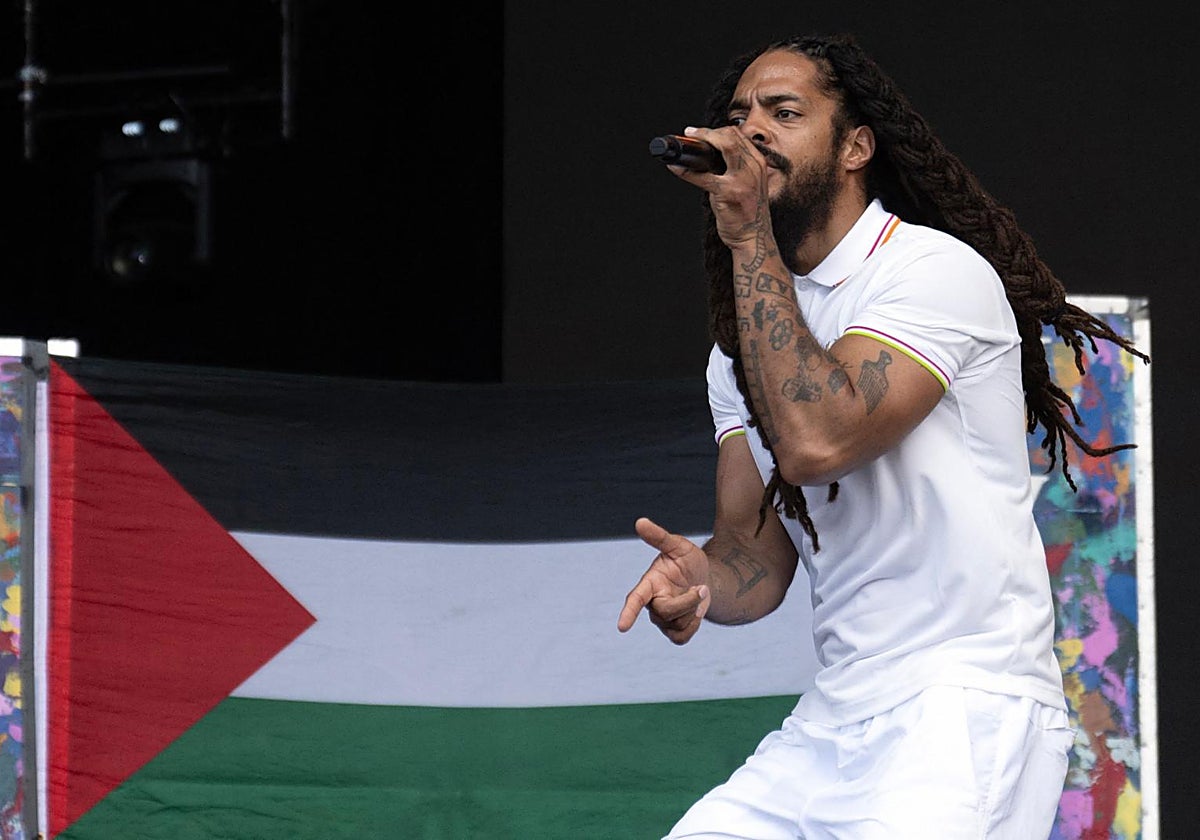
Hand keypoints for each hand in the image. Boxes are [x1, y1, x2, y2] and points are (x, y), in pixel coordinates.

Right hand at [616, 517, 711, 644]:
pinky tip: (695, 612)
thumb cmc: (688, 561)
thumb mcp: (678, 546)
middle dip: (688, 601)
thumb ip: (659, 537)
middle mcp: (651, 603)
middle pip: (665, 613)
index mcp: (649, 583)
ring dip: (693, 611)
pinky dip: (693, 626)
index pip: (635, 599)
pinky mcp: (673, 631)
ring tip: (696, 595)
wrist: (704, 578)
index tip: (622, 627)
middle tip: (701, 588)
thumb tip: (640, 522)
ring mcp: (661, 619)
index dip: (629, 612)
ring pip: (676, 626)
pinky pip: (681, 638)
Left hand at [669, 126, 773, 251]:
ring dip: (700, 143)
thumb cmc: (747, 212)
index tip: (698, 132)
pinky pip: (703, 176)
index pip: (737, 135)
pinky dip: (685, 170)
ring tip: (683, 147)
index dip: (715, 130)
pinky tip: (675, 167)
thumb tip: (708, 155)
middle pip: (729, 136)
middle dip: (706, 132)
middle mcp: (753, 167)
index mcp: (757, 162)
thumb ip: (736, 167)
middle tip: (689, 134)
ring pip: (722, 146)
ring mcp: (742, 179)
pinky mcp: (728, 193)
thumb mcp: (749, 183)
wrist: (754, 237)